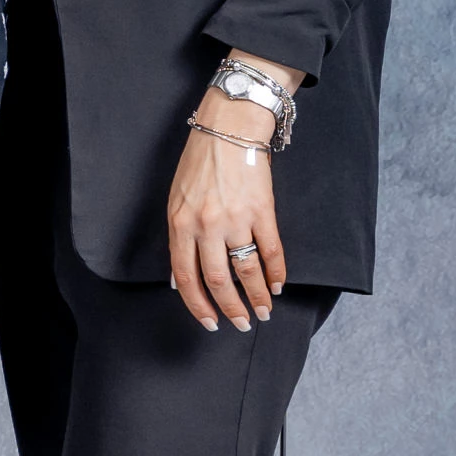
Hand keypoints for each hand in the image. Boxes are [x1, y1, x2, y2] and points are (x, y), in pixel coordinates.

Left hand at [169, 108, 287, 331]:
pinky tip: (278, 285)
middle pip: (218, 280)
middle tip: (239, 324)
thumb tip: (182, 278)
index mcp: (180, 225)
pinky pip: (272, 251)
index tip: (209, 321)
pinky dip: (276, 272)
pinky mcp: (263, 212)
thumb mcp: (176, 201)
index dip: (197, 304)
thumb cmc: (199, 164)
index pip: (186, 276)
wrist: (228, 130)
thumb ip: (180, 238)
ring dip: (258, 296)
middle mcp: (206, 227)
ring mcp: (236, 220)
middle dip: (230, 308)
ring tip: (263, 312)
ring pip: (248, 271)